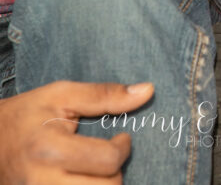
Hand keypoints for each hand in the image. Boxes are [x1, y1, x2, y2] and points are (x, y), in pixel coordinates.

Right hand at [0, 80, 153, 183]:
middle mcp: (41, 181)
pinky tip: (84, 178)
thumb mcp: (62, 95)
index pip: (108, 161)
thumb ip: (105, 94)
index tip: (121, 137)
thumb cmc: (26, 115)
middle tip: (107, 157)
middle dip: (115, 172)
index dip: (123, 147)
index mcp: (49, 149)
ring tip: (94, 170)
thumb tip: (148, 90)